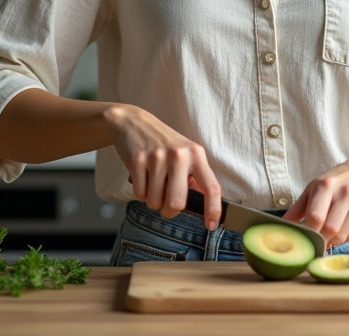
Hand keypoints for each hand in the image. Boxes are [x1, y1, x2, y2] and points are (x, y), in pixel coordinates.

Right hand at [104, 105, 222, 228]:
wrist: (134, 123)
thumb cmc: (164, 143)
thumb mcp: (186, 154)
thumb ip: (195, 177)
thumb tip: (203, 204)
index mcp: (196, 154)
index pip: (211, 187)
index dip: (213, 209)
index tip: (211, 225)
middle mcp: (179, 155)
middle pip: (176, 203)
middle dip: (169, 211)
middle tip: (166, 202)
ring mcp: (157, 157)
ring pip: (155, 202)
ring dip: (152, 200)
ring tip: (153, 183)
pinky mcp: (137, 160)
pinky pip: (139, 194)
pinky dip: (140, 193)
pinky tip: (142, 177)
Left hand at [282, 154, 348, 247]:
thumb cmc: (337, 181)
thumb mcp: (315, 187)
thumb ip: (298, 208)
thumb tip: (282, 226)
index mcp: (326, 185)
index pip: (315, 216)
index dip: (309, 231)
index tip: (306, 238)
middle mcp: (345, 193)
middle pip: (330, 229)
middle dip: (321, 239)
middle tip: (317, 240)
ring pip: (342, 235)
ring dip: (332, 240)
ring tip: (329, 234)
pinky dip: (346, 238)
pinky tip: (343, 229)